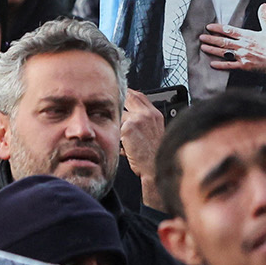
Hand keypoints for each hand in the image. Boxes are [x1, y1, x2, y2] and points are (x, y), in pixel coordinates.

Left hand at [121, 92, 165, 209]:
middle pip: (129, 97)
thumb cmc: (153, 157)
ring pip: (120, 115)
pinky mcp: (128, 128)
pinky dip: (116, 136)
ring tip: (121, 139)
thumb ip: (144, 124)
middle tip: (109, 104)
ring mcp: (138, 119)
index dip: (130, 94)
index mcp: (156, 115)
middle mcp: (148, 114)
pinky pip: (116, 127)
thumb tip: (128, 119)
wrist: (154, 170)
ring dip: (117, 125)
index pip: (140, 96)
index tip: (122, 94)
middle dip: (119, 100)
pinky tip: (121, 147)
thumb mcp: (154, 135)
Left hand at [203, 4, 265, 82]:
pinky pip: (230, 65)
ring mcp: (243, 56)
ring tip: (203, 47)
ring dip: (213, 50)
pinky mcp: (245, 66)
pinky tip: (212, 64)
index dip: (218, 28)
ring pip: (224, 52)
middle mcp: (243, 45)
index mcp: (248, 35)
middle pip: (224, 41)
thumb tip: (263, 5)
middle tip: (201, 37)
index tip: (209, 27)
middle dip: (211, 38)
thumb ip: (263, 17)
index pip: (230, 30)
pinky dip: (221, 65)